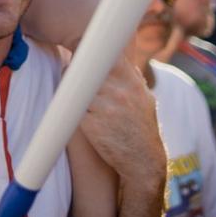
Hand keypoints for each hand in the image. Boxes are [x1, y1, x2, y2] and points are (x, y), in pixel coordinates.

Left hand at [77, 55, 165, 188]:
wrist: (142, 161)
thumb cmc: (142, 129)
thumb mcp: (144, 100)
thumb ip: (132, 79)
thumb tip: (121, 59)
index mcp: (131, 83)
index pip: (107, 56)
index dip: (92, 55)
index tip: (84, 57)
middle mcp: (119, 93)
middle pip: (86, 69)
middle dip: (77, 69)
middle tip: (71, 73)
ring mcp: (105, 108)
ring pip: (77, 87)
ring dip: (71, 88)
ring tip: (72, 94)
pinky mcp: (91, 124)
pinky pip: (73, 107)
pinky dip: (70, 107)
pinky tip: (72, 110)